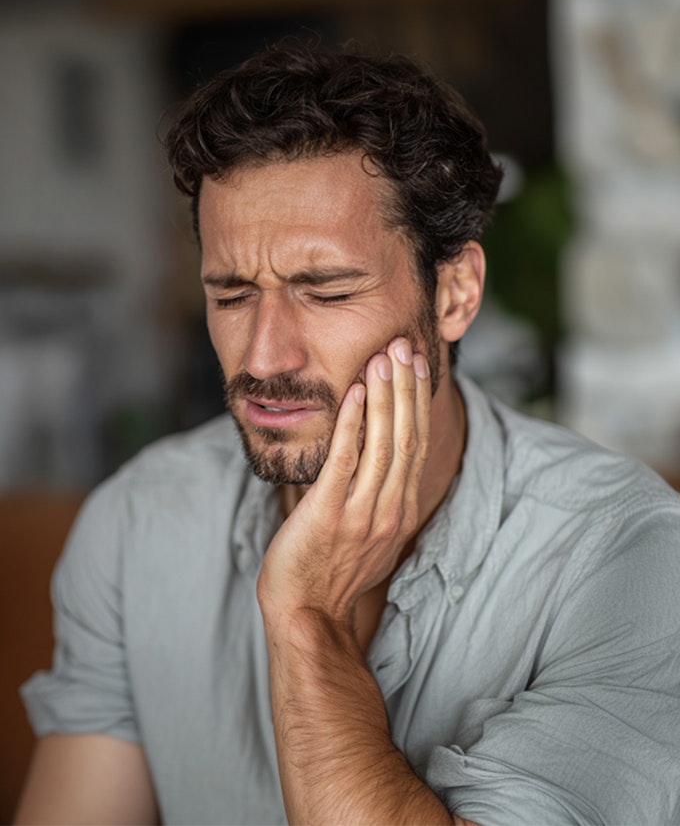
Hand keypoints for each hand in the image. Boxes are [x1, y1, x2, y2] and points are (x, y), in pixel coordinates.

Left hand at [256, 336, 430, 631]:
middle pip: (406, 436)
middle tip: (406, 345)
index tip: (417, 366)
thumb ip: (378, 498)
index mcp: (400, 511)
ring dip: (385, 395)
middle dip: (406, 387)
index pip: (417, 445)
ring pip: (383, 443)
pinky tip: (353, 392)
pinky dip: (352, 423)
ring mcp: (361, 513)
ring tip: (384, 356)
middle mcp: (389, 509)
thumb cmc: (330, 575)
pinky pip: (345, 461)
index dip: (418, 402)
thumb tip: (376, 461)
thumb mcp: (368, 536)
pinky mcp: (328, 515)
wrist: (308, 617)